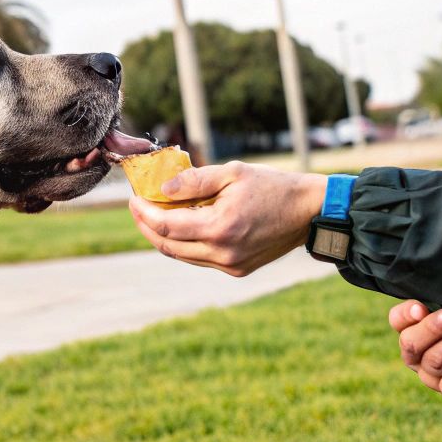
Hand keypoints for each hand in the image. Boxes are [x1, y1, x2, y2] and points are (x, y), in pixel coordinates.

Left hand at [127, 161, 324, 276]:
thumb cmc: (273, 186)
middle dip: (146, 226)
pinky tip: (181, 225)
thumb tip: (162, 189)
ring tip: (154, 215)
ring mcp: (230, 265)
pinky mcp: (237, 269)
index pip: (166, 226)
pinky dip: (185, 243)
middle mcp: (223, 253)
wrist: (309, 212)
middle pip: (168, 246)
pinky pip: (200, 258)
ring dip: (164, 237)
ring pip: (182, 255)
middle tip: (137, 207)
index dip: (143, 213)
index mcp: (220, 228)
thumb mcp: (232, 173)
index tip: (133, 198)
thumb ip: (194, 180)